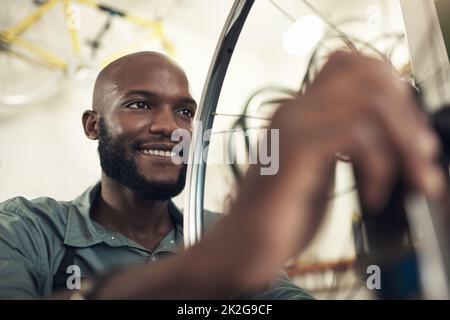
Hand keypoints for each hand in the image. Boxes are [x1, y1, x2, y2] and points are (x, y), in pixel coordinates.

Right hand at [200, 51, 446, 293]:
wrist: (241, 244)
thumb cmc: (280, 214)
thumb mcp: (321, 171)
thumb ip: (344, 144)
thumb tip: (392, 135)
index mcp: (301, 113)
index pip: (350, 65)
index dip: (390, 87)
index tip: (407, 126)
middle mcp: (295, 111)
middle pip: (368, 78)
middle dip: (408, 118)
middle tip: (422, 156)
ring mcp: (292, 128)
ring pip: (368, 103)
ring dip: (403, 143)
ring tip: (412, 178)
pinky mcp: (295, 152)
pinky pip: (353, 135)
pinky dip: (379, 166)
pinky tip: (373, 194)